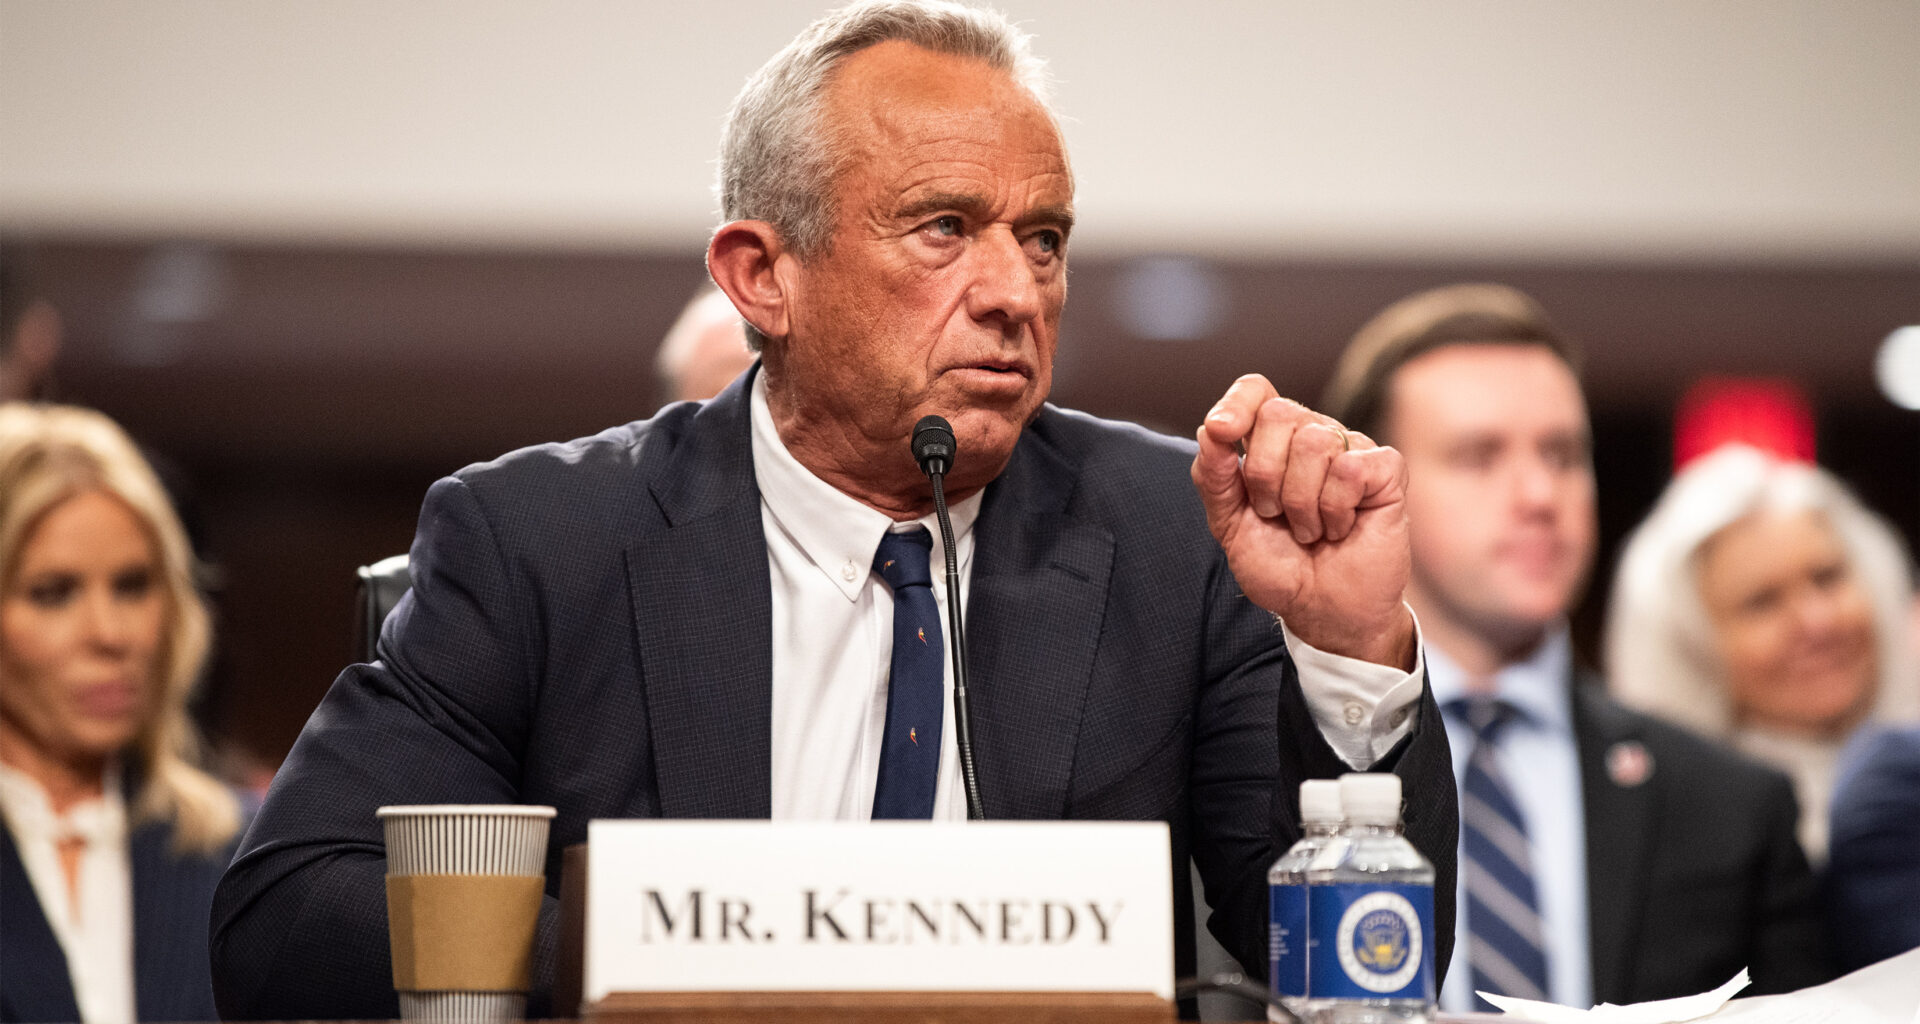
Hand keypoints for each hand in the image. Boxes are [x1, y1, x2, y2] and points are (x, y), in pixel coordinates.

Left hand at [1190, 374, 1414, 667]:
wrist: (1322, 609)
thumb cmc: (1279, 565)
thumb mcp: (1230, 525)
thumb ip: (1214, 477)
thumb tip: (1209, 430)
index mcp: (1271, 441)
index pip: (1256, 390)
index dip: (1237, 403)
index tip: (1222, 431)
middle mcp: (1312, 435)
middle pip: (1278, 414)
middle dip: (1265, 476)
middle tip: (1277, 514)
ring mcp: (1351, 449)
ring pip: (1314, 443)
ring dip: (1302, 504)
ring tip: (1310, 528)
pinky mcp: (1386, 470)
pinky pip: (1350, 468)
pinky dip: (1336, 509)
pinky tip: (1341, 527)